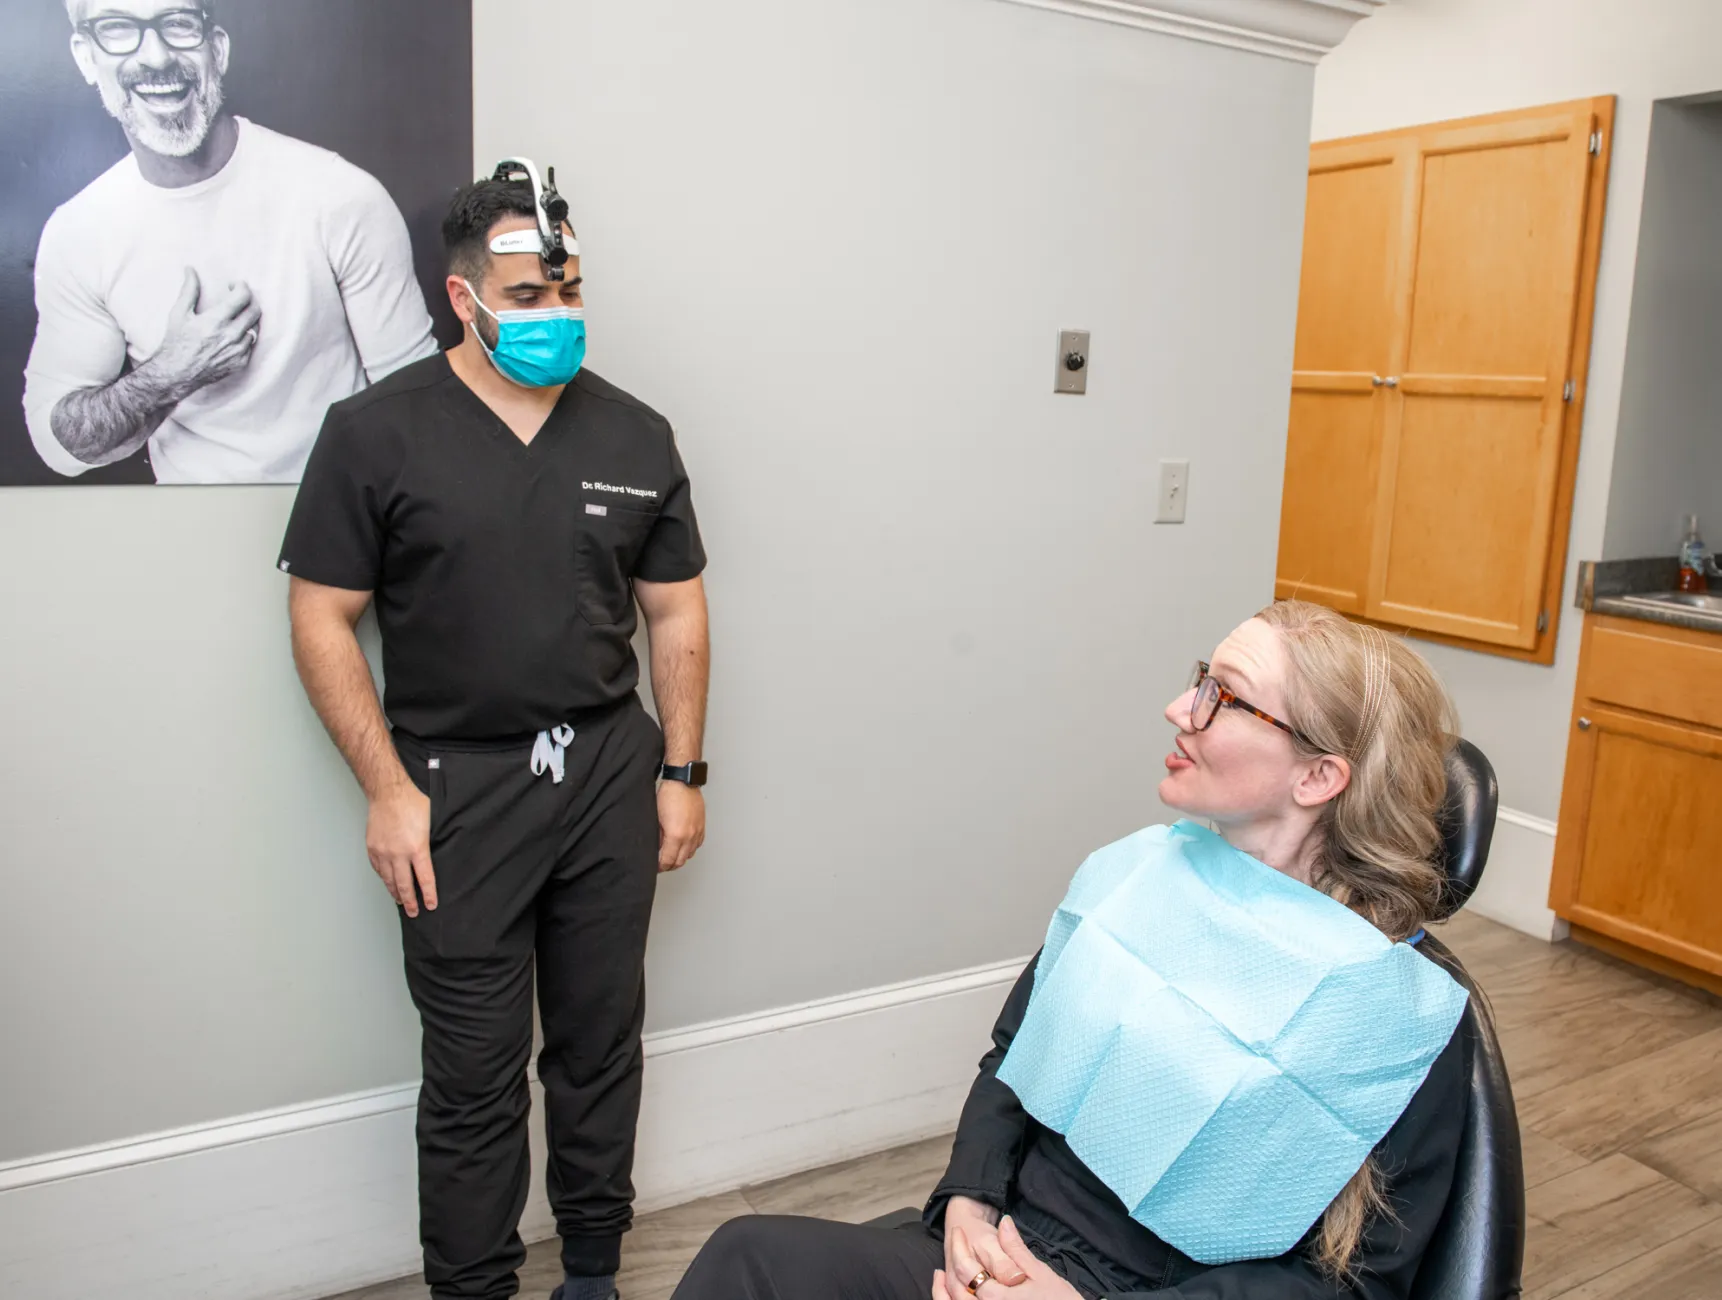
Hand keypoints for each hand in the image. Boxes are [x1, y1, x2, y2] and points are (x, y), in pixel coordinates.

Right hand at [148, 268, 260, 400]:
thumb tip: (190, 269)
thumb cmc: (176, 342)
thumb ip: (189, 290)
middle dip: (249, 300)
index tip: (234, 285)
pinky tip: (232, 335)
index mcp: (216, 321)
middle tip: (238, 298)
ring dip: (247, 319)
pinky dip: (245, 336)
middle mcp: (231, 336)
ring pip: (255, 327)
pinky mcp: (241, 363)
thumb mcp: (179, 313)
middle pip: (255, 311)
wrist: (177, 373)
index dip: (242, 286)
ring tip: (234, 317)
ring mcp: (238, 351)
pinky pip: (251, 344)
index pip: (243, 297)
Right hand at [367, 780, 435, 916]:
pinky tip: (388, 882)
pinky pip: (379, 869)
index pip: (424, 879)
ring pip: (389, 880)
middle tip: (414, 912)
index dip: (428, 895)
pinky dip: (384, 878)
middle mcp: (399, 854)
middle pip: (405, 885)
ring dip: (395, 893)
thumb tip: (433, 856)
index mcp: (417, 848)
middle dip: (410, 901)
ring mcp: (383, 852)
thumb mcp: (431, 823)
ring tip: (400, 902)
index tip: (431, 905)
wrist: (388, 792)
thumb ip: (430, 842)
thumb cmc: (412, 802)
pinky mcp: (373, 848)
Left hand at [657, 779, 704, 871]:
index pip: (668, 860)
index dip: (660, 866)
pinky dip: (689, 849)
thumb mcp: (656, 818)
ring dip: (680, 858)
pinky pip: (697, 845)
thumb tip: (657, 847)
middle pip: (680, 861)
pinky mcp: (701, 827)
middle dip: (669, 865)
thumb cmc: (669, 795)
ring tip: (672, 856)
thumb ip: (658, 836)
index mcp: (676, 835)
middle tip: (662, 865)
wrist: (683, 782)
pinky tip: (683, 846)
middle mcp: (689, 836)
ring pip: (689, 855)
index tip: (655, 866)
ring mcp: (697, 832)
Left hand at [934, 1217, 1080, 1299]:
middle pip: (956, 1292)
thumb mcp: (1041, 1272)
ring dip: (943, 1294)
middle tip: (953, 1244)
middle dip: (950, 1267)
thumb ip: (1016, 1249)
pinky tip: (953, 1297)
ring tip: (939, 1277)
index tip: (959, 1231)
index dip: (959, 1248)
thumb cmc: (1059, 1299)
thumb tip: (1005, 1222)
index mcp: (999, 1298)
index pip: (966, 1270)